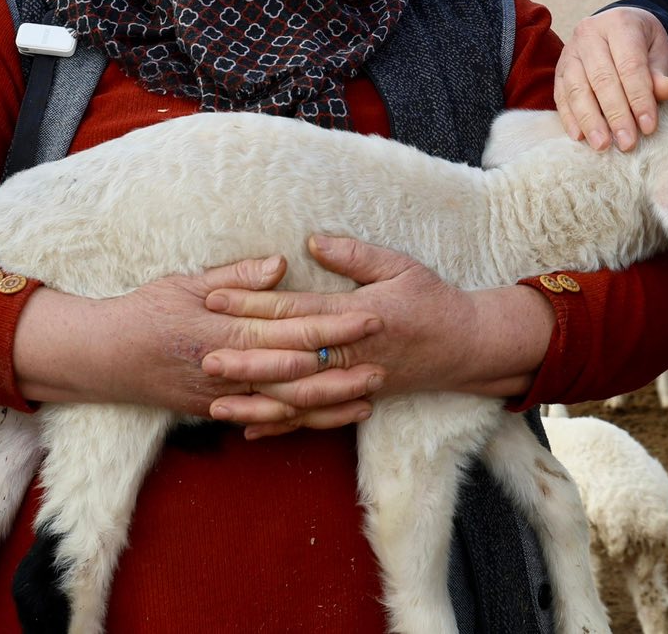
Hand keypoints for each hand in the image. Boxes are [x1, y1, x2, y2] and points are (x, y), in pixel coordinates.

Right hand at [10, 255, 377, 416]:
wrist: (101, 358)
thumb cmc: (143, 311)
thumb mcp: (185, 283)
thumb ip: (236, 278)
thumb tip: (281, 263)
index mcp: (224, 332)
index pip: (291, 329)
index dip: (334, 326)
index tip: (370, 318)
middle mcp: (227, 370)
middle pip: (297, 374)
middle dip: (343, 369)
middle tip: (385, 363)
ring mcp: (222, 397)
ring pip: (286, 405)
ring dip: (329, 402)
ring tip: (368, 396)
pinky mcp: (216, 412)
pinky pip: (265, 420)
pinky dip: (298, 422)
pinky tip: (326, 418)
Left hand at [202, 235, 555, 438]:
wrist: (465, 346)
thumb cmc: (432, 300)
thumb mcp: (399, 266)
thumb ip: (354, 255)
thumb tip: (312, 241)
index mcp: (357, 315)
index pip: (296, 309)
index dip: (254, 303)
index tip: (215, 298)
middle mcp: (351, 353)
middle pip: (288, 357)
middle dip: (243, 356)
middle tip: (201, 355)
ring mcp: (353, 381)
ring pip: (297, 395)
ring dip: (255, 398)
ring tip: (214, 398)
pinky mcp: (355, 399)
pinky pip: (314, 417)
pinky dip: (282, 424)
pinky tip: (249, 426)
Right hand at [555, 6, 667, 150]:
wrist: (621, 29)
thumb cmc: (643, 45)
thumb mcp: (659, 53)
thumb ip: (660, 74)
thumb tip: (666, 91)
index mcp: (619, 23)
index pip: (630, 65)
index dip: (639, 98)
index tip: (648, 127)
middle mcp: (589, 32)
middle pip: (602, 78)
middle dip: (615, 114)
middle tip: (627, 143)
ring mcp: (570, 50)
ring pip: (577, 88)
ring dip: (590, 120)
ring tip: (602, 145)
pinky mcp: (559, 68)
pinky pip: (561, 94)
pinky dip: (569, 117)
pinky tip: (580, 137)